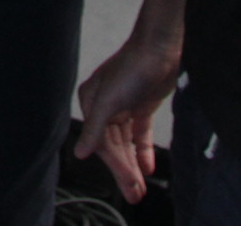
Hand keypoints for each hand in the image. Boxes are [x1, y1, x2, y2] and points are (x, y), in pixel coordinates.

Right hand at [71, 35, 179, 201]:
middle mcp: (105, 106)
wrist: (161, 47)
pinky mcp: (141, 106)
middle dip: (125, 170)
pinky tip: (148, 166)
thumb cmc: (132, 67)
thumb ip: (94, 129)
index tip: (128, 182)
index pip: (100, 143)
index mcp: (91, 102)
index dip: (115, 164)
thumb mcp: (110, 100)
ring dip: (134, 164)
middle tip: (135, 193)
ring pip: (126, 143)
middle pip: (114, 146)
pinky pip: (140, 134)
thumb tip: (79, 153)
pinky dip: (143, 150)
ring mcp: (123, 107)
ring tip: (141, 187)